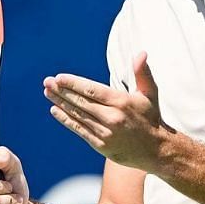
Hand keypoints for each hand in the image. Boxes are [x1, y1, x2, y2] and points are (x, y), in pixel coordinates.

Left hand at [44, 51, 173, 170]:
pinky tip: (55, 110)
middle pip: (81, 101)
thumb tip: (140, 53)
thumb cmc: (152, 118)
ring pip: (78, 115)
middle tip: (47, 82)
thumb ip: (143, 73)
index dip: (74, 83)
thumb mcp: (150, 94)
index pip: (92, 90)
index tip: (60, 77)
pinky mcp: (101, 144)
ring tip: (48, 92)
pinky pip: (79, 129)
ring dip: (60, 103)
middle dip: (62, 91)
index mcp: (122, 102)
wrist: (157, 150)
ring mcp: (105, 132)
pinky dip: (66, 119)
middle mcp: (112, 117)